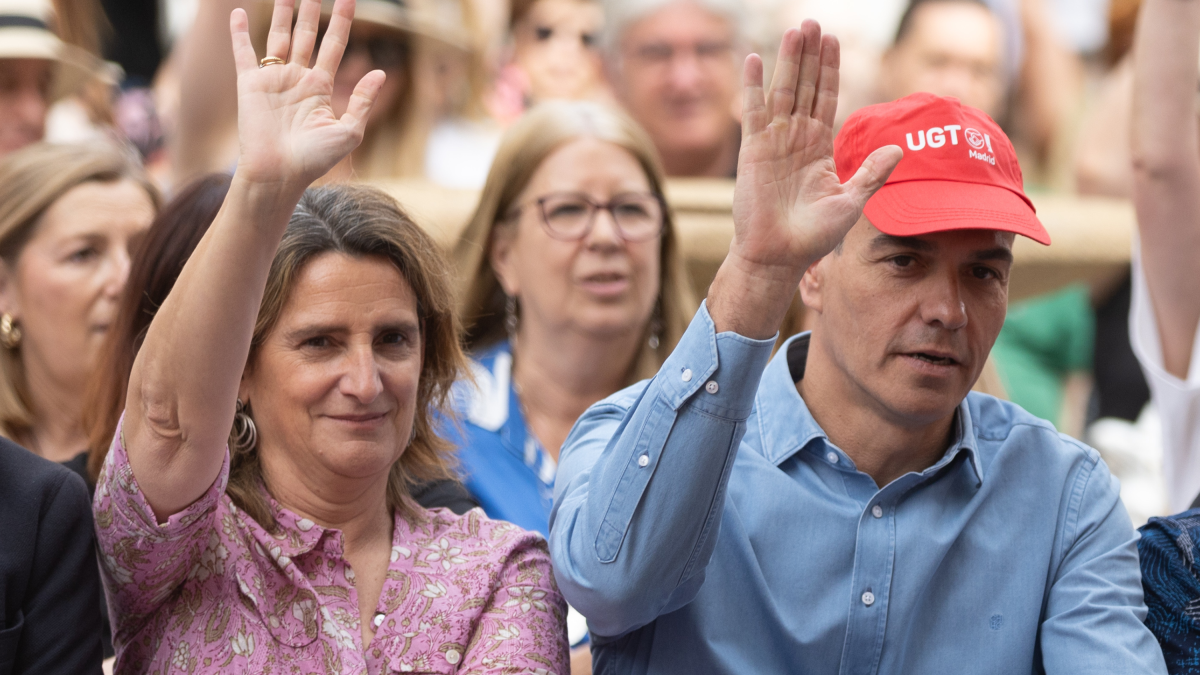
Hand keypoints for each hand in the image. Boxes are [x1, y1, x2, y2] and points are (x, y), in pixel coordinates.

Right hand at [229, 0, 383, 189]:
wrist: (279, 174)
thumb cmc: (314, 160)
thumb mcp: (349, 132)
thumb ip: (363, 101)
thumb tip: (381, 72)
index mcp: (321, 87)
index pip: (335, 44)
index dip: (342, 20)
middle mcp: (297, 78)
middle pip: (307, 34)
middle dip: (312, 8)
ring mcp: (273, 79)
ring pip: (279, 36)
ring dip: (282, 12)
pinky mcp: (249, 84)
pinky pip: (244, 53)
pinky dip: (240, 33)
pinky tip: (241, 13)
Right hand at [731, 21, 900, 277]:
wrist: (779, 255)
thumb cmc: (813, 236)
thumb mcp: (851, 202)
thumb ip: (872, 174)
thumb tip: (899, 148)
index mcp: (819, 146)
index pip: (827, 97)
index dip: (830, 69)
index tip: (833, 40)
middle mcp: (796, 138)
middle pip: (806, 86)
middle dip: (810, 55)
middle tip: (813, 22)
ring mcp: (773, 142)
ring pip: (783, 91)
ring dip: (788, 60)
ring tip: (795, 30)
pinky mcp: (753, 150)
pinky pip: (753, 111)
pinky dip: (752, 85)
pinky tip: (752, 59)